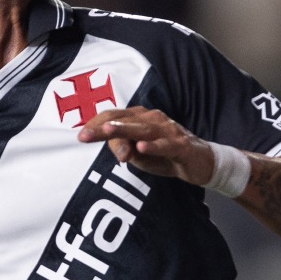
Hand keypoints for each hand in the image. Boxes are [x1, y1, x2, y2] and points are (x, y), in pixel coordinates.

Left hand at [76, 108, 220, 184]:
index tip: (80, 135)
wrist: (200, 163)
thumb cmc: (165, 155)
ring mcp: (168, 130)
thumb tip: (111, 146)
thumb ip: (123, 148)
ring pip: (143, 129)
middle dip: (103, 128)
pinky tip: (141, 147)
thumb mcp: (139, 155)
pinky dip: (153, 146)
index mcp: (140, 118)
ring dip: (124, 130)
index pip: (114, 116)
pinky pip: (166, 145)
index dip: (96, 124)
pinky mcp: (181, 145)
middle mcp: (153, 119)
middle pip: (125, 120)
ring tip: (107, 131)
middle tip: (85, 135)